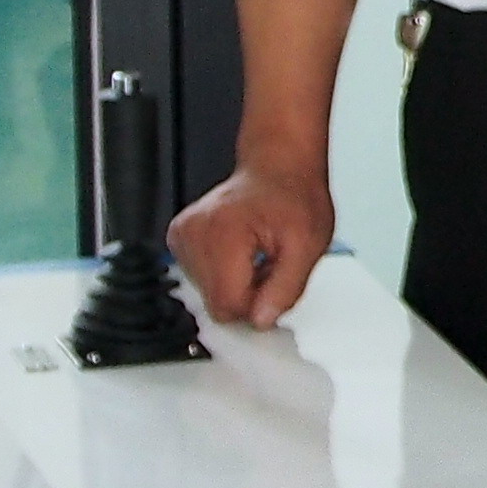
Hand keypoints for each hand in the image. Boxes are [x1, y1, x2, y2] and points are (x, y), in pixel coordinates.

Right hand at [169, 155, 331, 329]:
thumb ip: (286, 288)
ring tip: (255, 254)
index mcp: (223, 234)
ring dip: (235, 284)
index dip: (257, 305)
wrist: (278, 167)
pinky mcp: (178, 238)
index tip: (274, 284)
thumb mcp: (308, 246)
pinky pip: (199, 278)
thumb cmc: (294, 197)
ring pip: (207, 294)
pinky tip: (239, 251)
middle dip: (247, 293)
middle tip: (268, 264)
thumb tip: (261, 321)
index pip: (228, 305)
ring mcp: (182, 235)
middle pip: (215, 303)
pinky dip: (222, 273)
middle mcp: (194, 233)